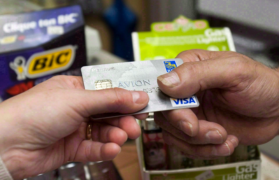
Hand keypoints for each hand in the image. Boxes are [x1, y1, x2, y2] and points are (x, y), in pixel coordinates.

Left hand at [0, 76, 148, 178]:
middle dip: (123, 119)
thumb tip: (138, 96)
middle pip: (109, 113)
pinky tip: (111, 149)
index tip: (143, 103)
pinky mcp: (72, 148)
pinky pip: (94, 148)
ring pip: (104, 132)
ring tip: (121, 138)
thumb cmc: (33, 113)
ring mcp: (74, 129)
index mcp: (75, 89)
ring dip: (115, 135)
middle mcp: (76, 108)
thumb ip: (111, 99)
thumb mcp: (78, 100)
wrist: (5, 145)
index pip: (108, 91)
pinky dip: (104, 149)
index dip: (126, 97)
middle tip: (135, 125)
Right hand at [155, 50, 278, 158]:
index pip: (160, 86)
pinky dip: (207, 151)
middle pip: (165, 114)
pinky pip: (187, 147)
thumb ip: (198, 73)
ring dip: (200, 142)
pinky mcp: (198, 130)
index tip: (186, 118)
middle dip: (188, 128)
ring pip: (173, 134)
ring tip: (224, 135)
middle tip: (214, 130)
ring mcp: (190, 112)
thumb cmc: (261, 84)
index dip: (166, 105)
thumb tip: (164, 83)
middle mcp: (184, 91)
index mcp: (187, 68)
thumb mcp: (233, 71)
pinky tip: (227, 141)